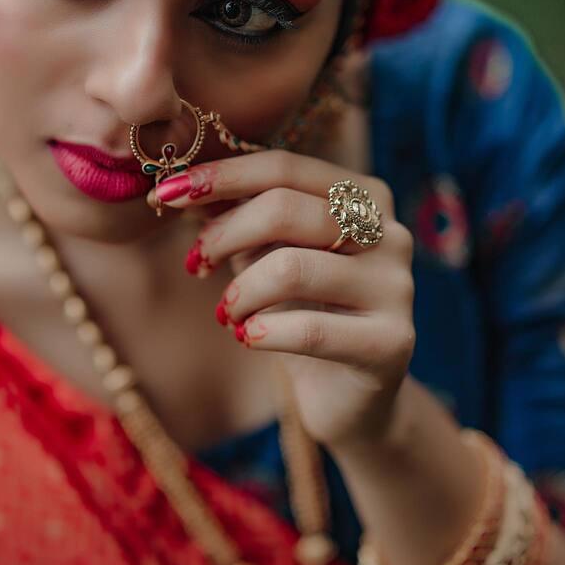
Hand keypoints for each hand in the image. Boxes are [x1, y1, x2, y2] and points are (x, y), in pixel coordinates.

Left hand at [150, 150, 415, 452]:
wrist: (344, 396)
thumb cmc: (302, 312)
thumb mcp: (266, 255)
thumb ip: (240, 218)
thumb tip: (183, 185)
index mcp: (365, 197)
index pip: (285, 169)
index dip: (223, 177)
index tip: (168, 192)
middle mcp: (390, 234)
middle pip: (286, 209)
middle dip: (224, 234)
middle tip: (197, 263)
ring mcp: (396, 288)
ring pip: (292, 268)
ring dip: (241, 292)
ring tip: (226, 313)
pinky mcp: (392, 343)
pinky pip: (311, 331)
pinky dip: (263, 332)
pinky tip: (248, 337)